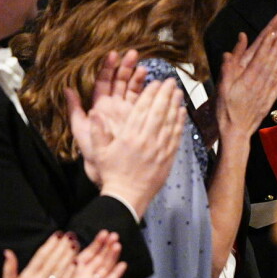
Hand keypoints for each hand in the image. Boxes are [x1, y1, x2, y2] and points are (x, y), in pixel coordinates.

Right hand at [0, 233, 75, 277]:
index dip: (50, 244)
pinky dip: (70, 273)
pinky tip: (76, 263)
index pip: (39, 256)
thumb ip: (8, 269)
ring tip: (76, 244)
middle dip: (62, 246)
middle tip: (70, 236)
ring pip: (59, 269)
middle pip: (51, 260)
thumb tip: (7, 252)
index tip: (58, 234)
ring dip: (68, 256)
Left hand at [54, 230, 125, 277]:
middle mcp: (85, 274)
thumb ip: (57, 256)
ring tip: (117, 245)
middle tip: (114, 235)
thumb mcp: (50, 271)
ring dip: (112, 256)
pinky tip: (122, 265)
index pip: (90, 252)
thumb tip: (66, 238)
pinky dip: (115, 275)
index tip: (104, 232)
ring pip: (105, 267)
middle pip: (100, 258)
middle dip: (108, 246)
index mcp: (75, 267)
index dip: (98, 242)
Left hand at [67, 50, 146, 182]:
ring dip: (139, 78)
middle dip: (126, 67)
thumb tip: (67, 89)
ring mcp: (130, 113)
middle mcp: (116, 108)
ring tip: (145, 67)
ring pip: (135, 91)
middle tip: (133, 53)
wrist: (113, 174)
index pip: (104, 83)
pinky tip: (156, 85)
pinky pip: (147, 104)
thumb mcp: (81, 131)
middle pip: (121, 82)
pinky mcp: (142, 121)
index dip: (108, 68)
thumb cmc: (95, 155)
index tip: (113, 54)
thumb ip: (75, 110)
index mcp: (101, 107)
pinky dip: (151, 94)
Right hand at [76, 77, 184, 217]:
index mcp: (129, 137)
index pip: (141, 110)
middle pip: (158, 112)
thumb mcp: (99, 153)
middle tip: (170, 81)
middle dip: (165, 94)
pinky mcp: (168, 157)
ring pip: (169, 122)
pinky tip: (182, 112)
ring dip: (175, 105)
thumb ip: (97, 132)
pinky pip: (176, 136)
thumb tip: (94, 112)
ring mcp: (159, 149)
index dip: (150, 94)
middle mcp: (146, 140)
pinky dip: (180, 123)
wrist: (127, 196)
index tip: (155, 83)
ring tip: (178, 91)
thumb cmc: (112, 174)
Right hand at [217, 15, 276, 141]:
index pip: (261, 54)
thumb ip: (229, 68)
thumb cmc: (226, 111)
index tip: (275, 28)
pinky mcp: (270, 99)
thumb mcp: (222, 87)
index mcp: (249, 78)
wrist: (236, 132)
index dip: (268, 40)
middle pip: (273, 57)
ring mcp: (267, 91)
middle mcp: (261, 82)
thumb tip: (230, 51)